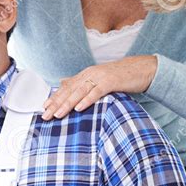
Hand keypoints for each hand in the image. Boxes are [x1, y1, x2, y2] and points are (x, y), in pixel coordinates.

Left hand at [42, 56, 157, 119]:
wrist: (142, 69)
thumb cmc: (120, 77)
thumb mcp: (98, 78)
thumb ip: (81, 82)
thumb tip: (64, 82)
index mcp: (86, 74)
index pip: (66, 87)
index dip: (55, 97)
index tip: (44, 107)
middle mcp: (90, 74)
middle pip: (69, 90)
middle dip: (56, 103)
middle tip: (46, 115)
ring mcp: (100, 77)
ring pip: (80, 91)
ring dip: (68, 103)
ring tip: (58, 114)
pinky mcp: (111, 81)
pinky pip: (97, 92)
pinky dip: (87, 99)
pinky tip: (79, 108)